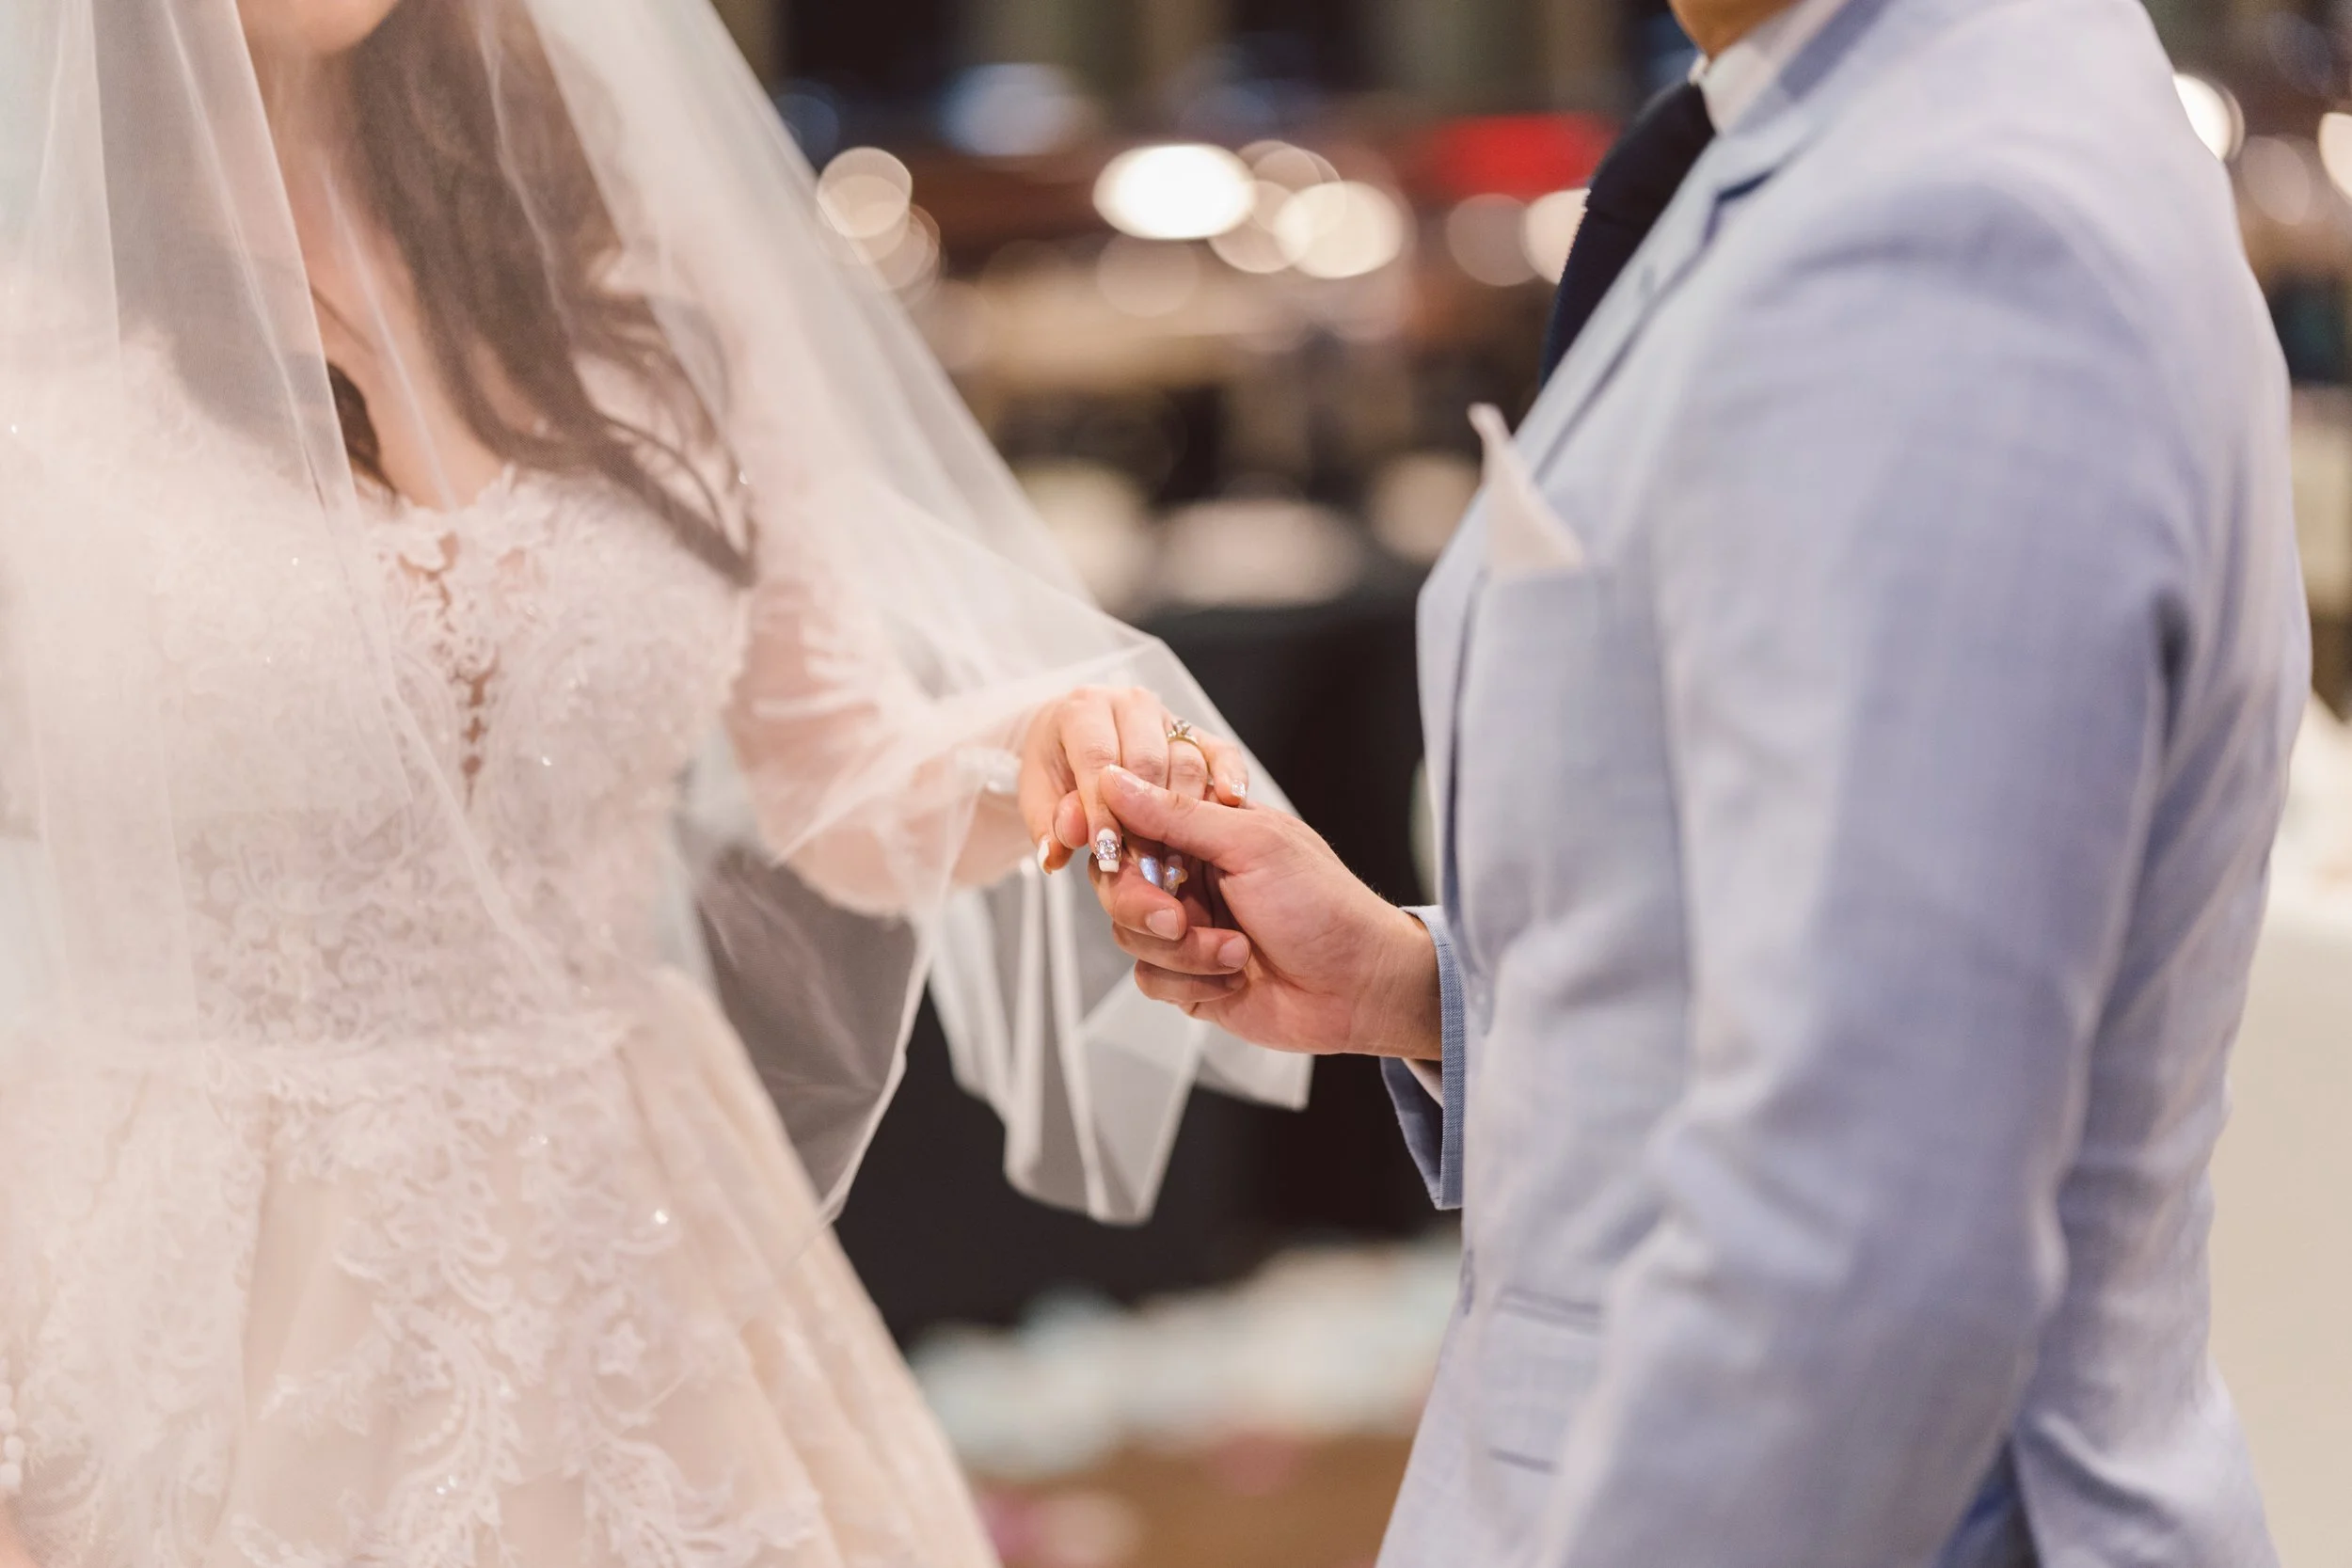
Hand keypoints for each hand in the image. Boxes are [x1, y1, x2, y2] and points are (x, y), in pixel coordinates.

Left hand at [1018, 686, 1248, 875]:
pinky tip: (1231, 803)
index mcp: (1083, 710)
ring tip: (1176, 861)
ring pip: (1185, 760)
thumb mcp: (1039, 797)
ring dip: (1185, 815)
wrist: (1073, 739)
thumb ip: (1049, 823)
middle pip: (1146, 761)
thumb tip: (1059, 849)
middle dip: (1147, 820)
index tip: (1108, 854)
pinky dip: (1229, 775)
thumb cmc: (1057, 768)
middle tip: (1144, 866)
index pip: (1097, 760)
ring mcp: (1166, 717)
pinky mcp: (1197, 733)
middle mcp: (1129, 705)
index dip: (1103, 810)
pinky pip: (1220, 751)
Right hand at [1091, 765, 1440, 1059]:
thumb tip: (1115, 777)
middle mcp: (1189, 875)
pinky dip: (1191, 982)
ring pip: (1129, 933)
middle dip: (1144, 905)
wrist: (1359, 987)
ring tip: (1237, 950)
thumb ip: (1177, 814)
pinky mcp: (1185, 976)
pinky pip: (1148, 977)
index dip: (1118, 840)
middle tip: (1180, 917)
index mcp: (1205, 830)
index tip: (1123, 855)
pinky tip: (1234, 978)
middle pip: (1117, 881)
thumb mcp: (1252, 844)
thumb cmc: (1324, 906)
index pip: (1131, 820)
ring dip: (1183, 950)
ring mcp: (1186, 926)